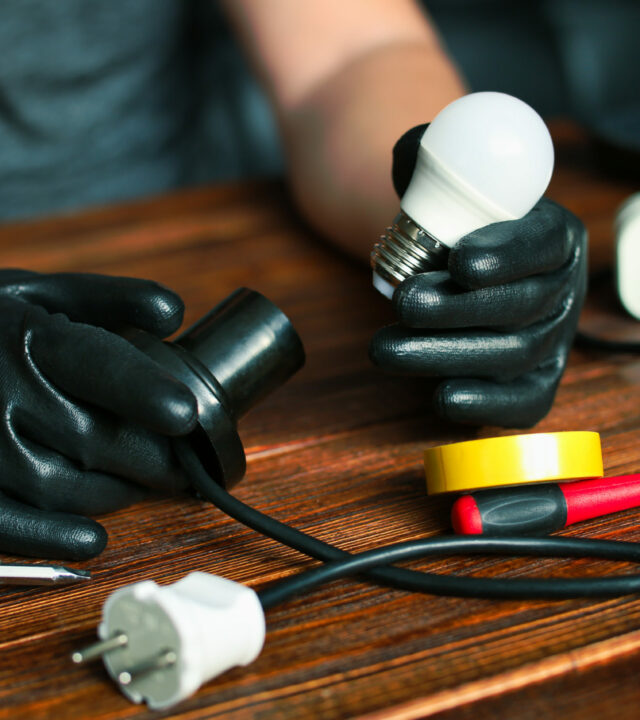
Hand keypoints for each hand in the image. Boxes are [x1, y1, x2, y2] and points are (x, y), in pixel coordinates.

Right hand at [0, 270, 197, 558]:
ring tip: (145, 482)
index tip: (188, 415)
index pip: (98, 367)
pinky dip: (57, 537)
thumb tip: (173, 313)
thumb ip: (110, 298)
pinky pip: (12, 525)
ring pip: (65, 488)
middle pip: (95, 439)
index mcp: (26, 337)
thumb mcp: (42, 292)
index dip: (147, 394)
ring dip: (119, 493)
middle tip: (184, 460)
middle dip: (154, 457)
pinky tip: (93, 537)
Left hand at [369, 124, 587, 427]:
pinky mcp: (533, 383)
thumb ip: (428, 159)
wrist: (449, 263)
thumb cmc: (449, 220)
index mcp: (552, 235)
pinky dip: (486, 405)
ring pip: (511, 355)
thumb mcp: (442, 175)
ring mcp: (550, 341)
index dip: (507, 255)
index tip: (460, 261)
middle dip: (458, 311)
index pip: (542, 245)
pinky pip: (523, 404)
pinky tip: (441, 398)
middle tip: (404, 305)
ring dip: (446, 355)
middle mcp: (560, 291)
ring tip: (385, 349)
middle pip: (522, 306)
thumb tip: (410, 159)